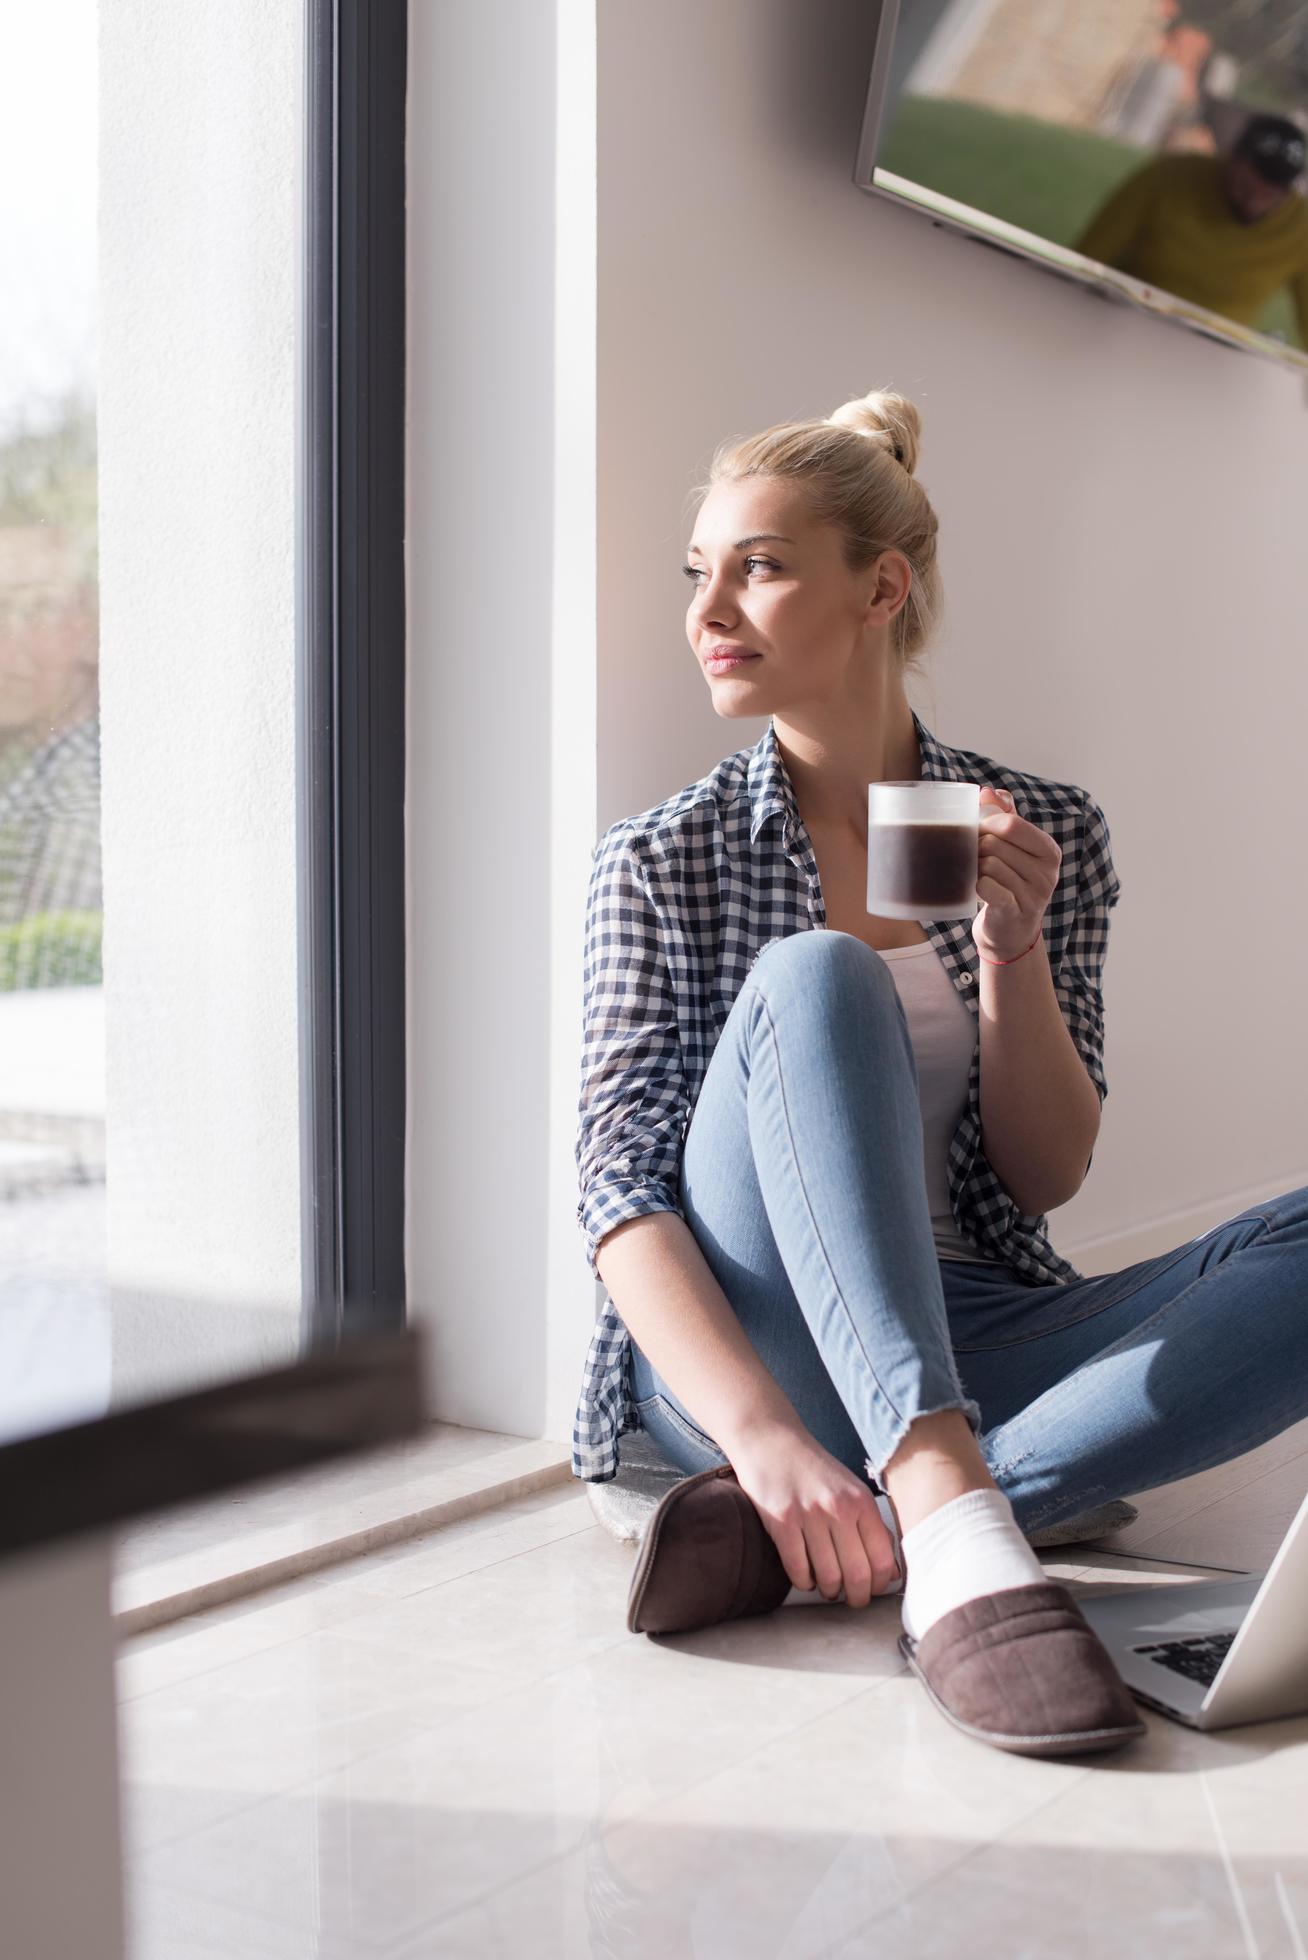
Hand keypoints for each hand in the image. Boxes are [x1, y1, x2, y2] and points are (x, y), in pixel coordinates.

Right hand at [726, 1417, 900, 1606]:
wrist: (771, 1440)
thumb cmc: (813, 1469)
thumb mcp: (850, 1490)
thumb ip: (871, 1527)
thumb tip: (890, 1572)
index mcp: (861, 1501)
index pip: (881, 1559)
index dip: (879, 1585)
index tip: (871, 1590)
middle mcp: (838, 1508)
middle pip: (857, 1574)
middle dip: (856, 1597)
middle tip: (850, 1599)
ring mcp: (808, 1515)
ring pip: (828, 1576)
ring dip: (829, 1591)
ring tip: (827, 1587)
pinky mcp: (781, 1521)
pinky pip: (797, 1569)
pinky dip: (803, 1582)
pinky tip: (805, 1577)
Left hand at [975, 786, 1060, 962]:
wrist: (1010, 931)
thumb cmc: (1009, 882)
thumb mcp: (1013, 848)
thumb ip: (1004, 816)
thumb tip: (988, 792)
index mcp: (1049, 850)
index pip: (1011, 824)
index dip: (985, 823)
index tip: (977, 831)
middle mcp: (1047, 872)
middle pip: (994, 843)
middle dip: (976, 847)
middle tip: (975, 858)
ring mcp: (1033, 894)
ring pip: (988, 864)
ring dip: (975, 868)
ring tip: (978, 875)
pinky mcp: (1014, 912)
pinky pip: (987, 886)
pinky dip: (977, 885)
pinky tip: (979, 889)